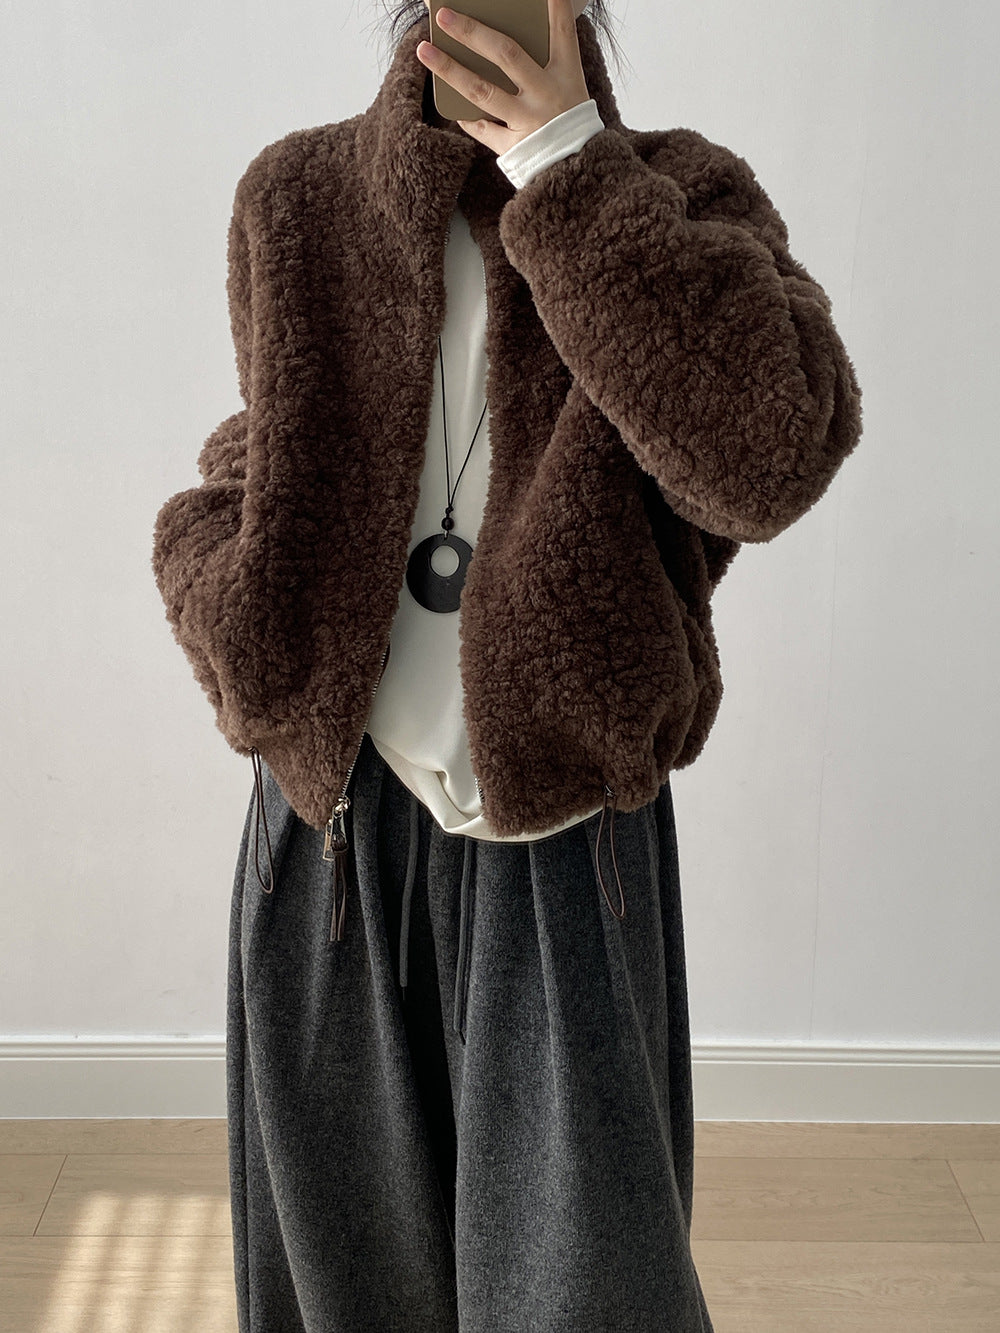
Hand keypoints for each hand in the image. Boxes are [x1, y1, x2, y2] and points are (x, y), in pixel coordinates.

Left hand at [415, 0, 590, 154]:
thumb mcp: (569, 86)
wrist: (579, 170)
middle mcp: (545, 94)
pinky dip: (468, 119)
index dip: (554, 8)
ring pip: (482, 91)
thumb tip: (501, 39)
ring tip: (425, 50)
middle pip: (505, 54)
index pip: (562, 32)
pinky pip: (484, 129)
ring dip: (450, 69)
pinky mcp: (515, 147)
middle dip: (472, 32)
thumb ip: (543, 61)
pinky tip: (454, 109)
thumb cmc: (569, 121)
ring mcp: (528, 121)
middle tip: (443, 15)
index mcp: (566, 75)